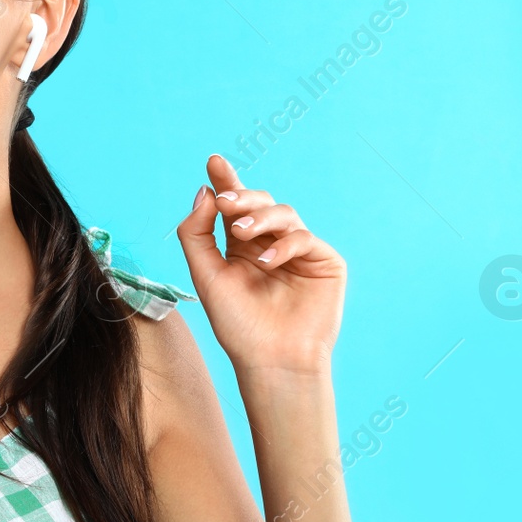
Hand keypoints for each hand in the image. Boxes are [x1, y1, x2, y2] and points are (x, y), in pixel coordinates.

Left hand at [175, 155, 346, 375]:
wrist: (271, 360)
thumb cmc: (238, 325)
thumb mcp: (206, 275)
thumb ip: (197, 234)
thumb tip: (204, 192)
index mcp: (242, 246)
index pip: (235, 207)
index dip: (227, 181)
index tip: (214, 161)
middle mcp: (270, 244)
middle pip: (259, 203)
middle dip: (242, 196)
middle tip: (225, 202)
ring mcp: (299, 252)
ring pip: (283, 214)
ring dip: (260, 217)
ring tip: (241, 233)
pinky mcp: (324, 262)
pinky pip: (304, 238)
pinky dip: (284, 245)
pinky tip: (266, 263)